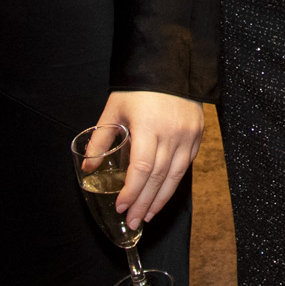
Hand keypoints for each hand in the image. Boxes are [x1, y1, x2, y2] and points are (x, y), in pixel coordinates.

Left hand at [87, 89, 205, 226]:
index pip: (142, 168)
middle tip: (133, 221)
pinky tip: (163, 195)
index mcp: (149, 127)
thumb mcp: (114, 109)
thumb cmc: (138, 87)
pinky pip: (185, 166)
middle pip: (158, 177)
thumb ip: (100, 139)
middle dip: (144, 203)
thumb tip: (87, 167)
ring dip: (160, 199)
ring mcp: (187, 135)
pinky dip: (173, 184)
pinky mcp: (196, 135)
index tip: (121, 207)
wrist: (170, 64)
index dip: (132, 192)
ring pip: (174, 176)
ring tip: (147, 216)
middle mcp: (172, 134)